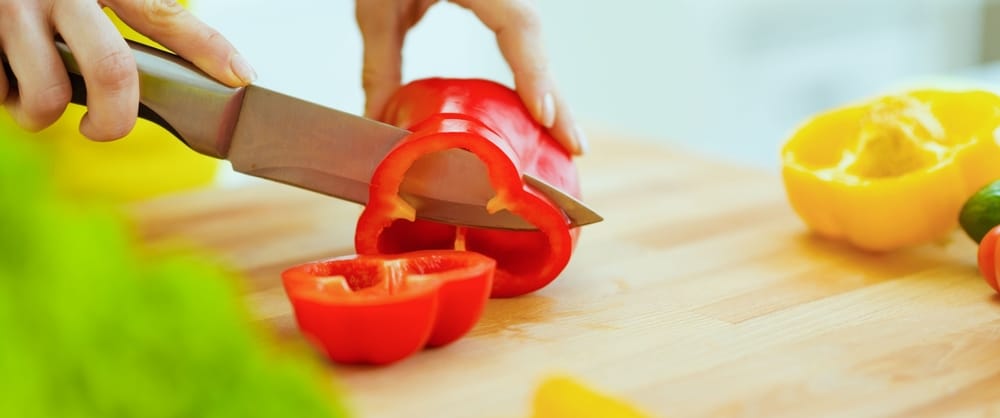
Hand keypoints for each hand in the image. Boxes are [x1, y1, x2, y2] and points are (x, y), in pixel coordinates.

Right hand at [0, 0, 255, 140]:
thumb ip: (125, 17)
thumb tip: (197, 68)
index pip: (163, 17)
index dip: (207, 49)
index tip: (241, 77)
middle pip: (113, 71)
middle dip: (115, 121)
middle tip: (102, 129)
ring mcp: (13, 12)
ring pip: (48, 96)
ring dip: (40, 114)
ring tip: (33, 93)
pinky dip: (3, 95)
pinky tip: (3, 73)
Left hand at [355, 0, 587, 154]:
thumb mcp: (376, 6)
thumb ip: (379, 63)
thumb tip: (380, 123)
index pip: (517, 23)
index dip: (533, 72)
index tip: (543, 114)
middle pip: (535, 36)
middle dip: (556, 93)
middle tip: (575, 145)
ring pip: (532, 36)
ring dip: (546, 86)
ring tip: (559, 134)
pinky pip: (520, 33)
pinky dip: (529, 71)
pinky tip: (534, 104)